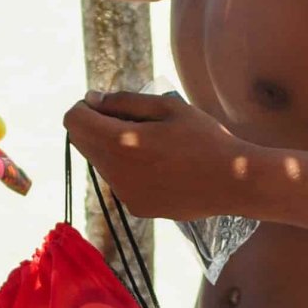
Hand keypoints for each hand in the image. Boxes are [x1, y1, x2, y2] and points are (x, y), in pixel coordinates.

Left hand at [61, 90, 254, 223]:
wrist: (233, 182)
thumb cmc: (204, 137)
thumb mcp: (167, 107)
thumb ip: (124, 101)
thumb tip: (92, 99)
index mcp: (120, 142)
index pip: (73, 120)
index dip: (85, 106)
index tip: (105, 103)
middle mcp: (115, 172)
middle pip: (82, 142)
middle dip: (95, 125)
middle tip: (131, 118)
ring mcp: (124, 194)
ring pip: (101, 162)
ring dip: (112, 148)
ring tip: (152, 143)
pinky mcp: (136, 208)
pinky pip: (119, 181)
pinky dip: (128, 169)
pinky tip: (160, 166)